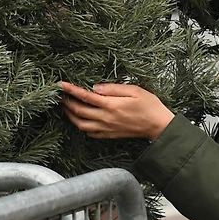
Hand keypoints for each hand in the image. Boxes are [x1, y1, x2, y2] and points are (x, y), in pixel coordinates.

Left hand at [59, 82, 174, 140]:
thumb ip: (113, 88)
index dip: (71, 90)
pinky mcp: (109, 135)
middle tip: (60, 95)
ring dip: (70, 115)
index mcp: (111, 105)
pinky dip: (81, 126)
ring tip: (65, 107)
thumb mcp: (134, 90)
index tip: (61, 85)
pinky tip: (79, 120)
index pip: (85, 96)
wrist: (158, 126)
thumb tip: (95, 87)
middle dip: (66, 102)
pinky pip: (89, 133)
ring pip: (80, 124)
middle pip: (78, 111)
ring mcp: (106, 128)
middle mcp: (105, 118)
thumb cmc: (149, 106)